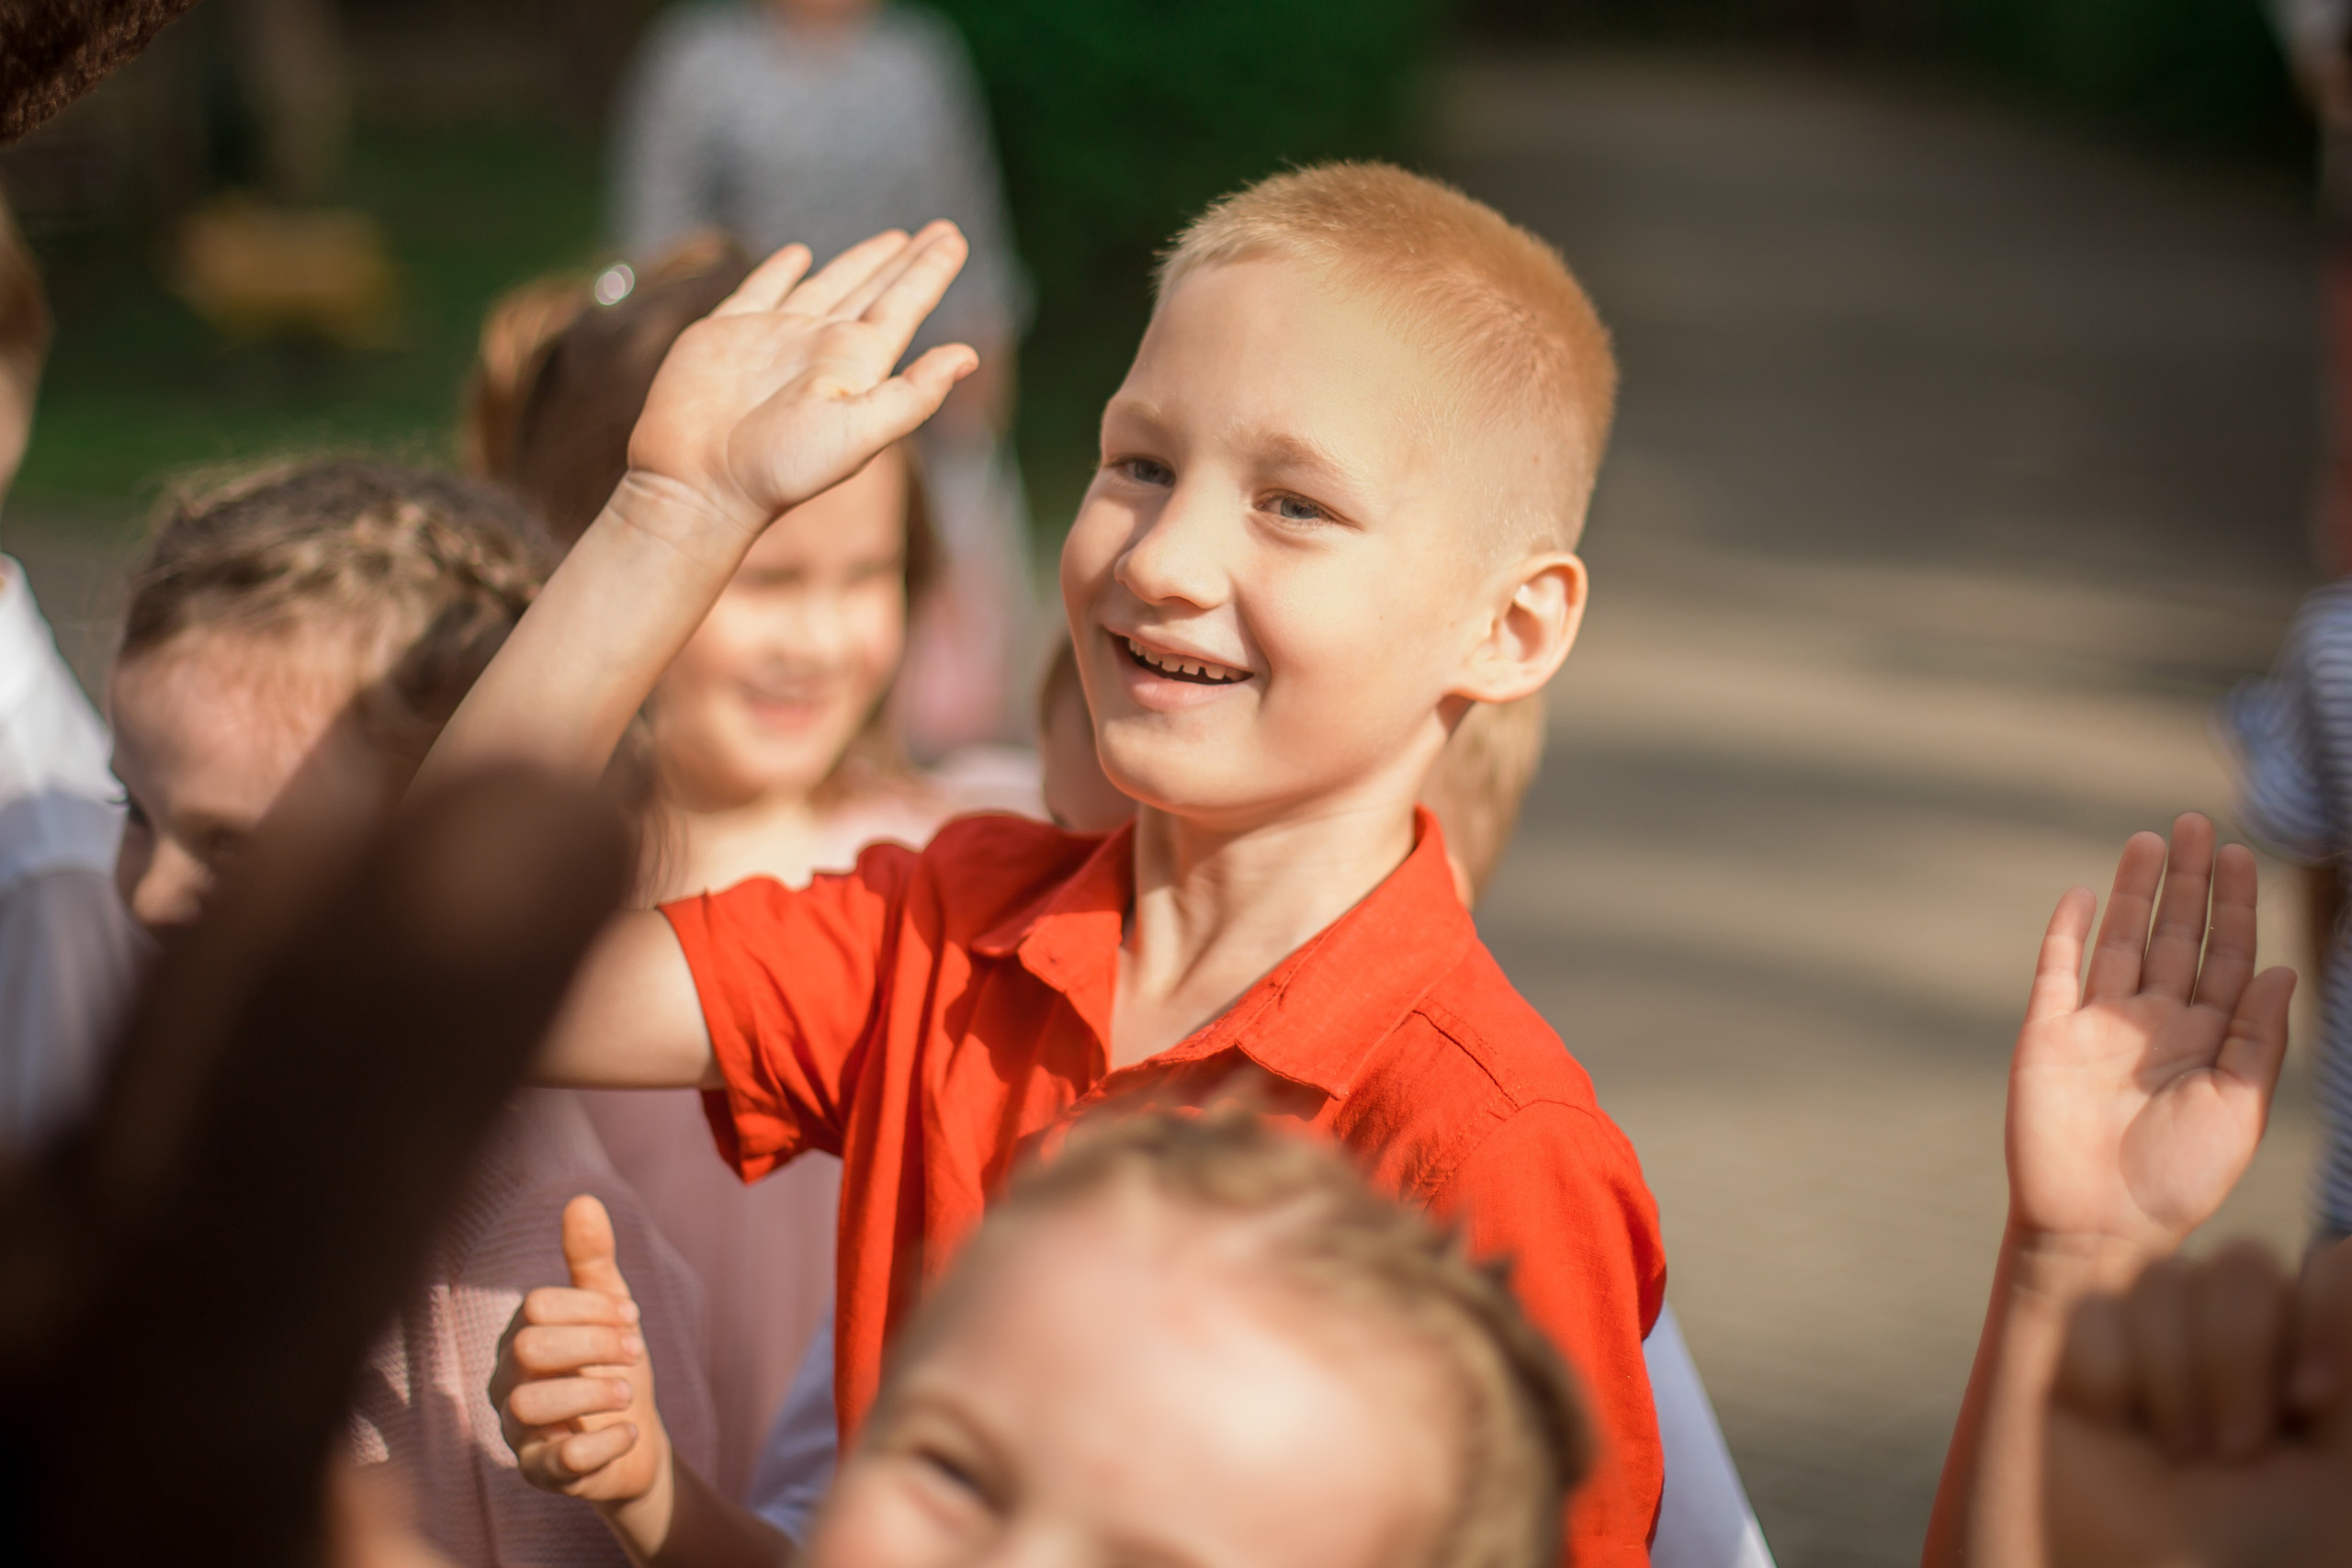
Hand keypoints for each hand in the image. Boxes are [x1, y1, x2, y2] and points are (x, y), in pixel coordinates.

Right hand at [493, 1195, 665, 1504]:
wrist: (635, 1441)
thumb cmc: (612, 1368)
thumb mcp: (610, 1311)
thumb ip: (592, 1261)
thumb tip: (581, 1199)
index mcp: (521, 1337)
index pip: (537, 1306)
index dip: (591, 1308)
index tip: (631, 1318)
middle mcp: (507, 1383)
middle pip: (530, 1348)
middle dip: (593, 1344)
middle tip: (635, 1351)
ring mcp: (518, 1432)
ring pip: (530, 1404)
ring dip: (594, 1392)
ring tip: (628, 1393)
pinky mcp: (541, 1474)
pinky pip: (561, 1461)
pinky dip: (606, 1442)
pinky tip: (631, 1431)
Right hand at [626, 223, 977, 538]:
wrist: (698, 484)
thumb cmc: (779, 467)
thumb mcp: (858, 435)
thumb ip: (913, 396)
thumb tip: (970, 356)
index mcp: (856, 365)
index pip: (903, 306)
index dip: (930, 271)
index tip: (955, 237)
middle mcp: (820, 347)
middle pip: (874, 289)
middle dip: (906, 260)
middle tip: (940, 230)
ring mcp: (774, 338)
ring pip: (827, 284)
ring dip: (858, 261)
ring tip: (891, 240)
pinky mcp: (725, 333)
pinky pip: (760, 290)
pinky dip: (780, 271)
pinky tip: (799, 255)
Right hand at [2006, 815, 2295, 1262]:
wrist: (2101, 1224)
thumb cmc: (2179, 1179)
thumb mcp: (2240, 1108)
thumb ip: (2260, 1039)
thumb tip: (2280, 968)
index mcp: (2204, 1041)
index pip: (2225, 958)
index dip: (2235, 907)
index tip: (2243, 857)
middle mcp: (2152, 1024)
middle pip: (2175, 936)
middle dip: (2189, 882)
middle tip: (2199, 824)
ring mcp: (2096, 1026)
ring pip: (2120, 941)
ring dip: (2135, 892)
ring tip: (2152, 840)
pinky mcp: (2045, 1035)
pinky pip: (2055, 971)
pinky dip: (2064, 932)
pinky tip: (2079, 894)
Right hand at [2044, 1239, 2351, 1567]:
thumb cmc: (2268, 1543)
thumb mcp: (2342, 1465)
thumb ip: (2347, 1350)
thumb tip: (2346, 1262)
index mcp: (2314, 1347)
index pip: (2333, 1269)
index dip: (2321, 1315)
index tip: (2308, 1399)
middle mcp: (2243, 1327)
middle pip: (2245, 1264)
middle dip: (2236, 1359)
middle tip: (2237, 1448)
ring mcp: (2160, 1329)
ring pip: (2165, 1280)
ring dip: (2172, 1379)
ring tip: (2177, 1447)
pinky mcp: (2086, 1344)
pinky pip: (2092, 1313)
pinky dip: (2107, 1380)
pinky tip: (2117, 1426)